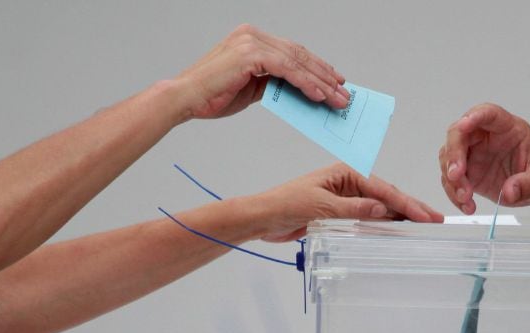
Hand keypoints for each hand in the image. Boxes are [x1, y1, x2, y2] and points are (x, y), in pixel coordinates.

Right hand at [173, 25, 349, 120]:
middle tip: (343, 92)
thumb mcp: (251, 88)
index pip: (293, 52)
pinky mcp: (250, 54)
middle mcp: (253, 36)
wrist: (187, 99)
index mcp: (252, 39)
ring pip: (297, 62)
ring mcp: (251, 42)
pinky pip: (287, 69)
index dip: (316, 67)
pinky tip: (318, 95)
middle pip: (299, 55)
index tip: (335, 81)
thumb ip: (273, 83)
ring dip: (320, 82)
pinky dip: (305, 83)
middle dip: (325, 75)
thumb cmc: (213, 95)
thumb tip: (298, 91)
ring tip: (337, 99)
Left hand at [246, 163, 443, 243]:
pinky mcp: (343, 213)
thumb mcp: (320, 207)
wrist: (264, 218)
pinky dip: (385, 225)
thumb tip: (382, 209)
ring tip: (424, 227)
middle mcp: (350, 183)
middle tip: (436, 221)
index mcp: (346, 173)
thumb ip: (352, 209)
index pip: (383, 189)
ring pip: (381, 208)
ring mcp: (348, 198)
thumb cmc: (285, 204)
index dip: (407, 203)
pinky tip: (398, 231)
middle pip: (387, 196)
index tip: (426, 216)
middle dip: (411, 208)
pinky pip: (370, 219)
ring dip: (401, 217)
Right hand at [439, 103, 529, 213]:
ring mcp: (473, 154)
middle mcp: (484, 137)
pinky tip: (467, 205)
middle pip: (458, 134)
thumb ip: (529, 183)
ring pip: (448, 158)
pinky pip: (452, 180)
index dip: (474, 117)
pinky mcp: (468, 173)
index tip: (464, 125)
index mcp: (506, 127)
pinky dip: (454, 194)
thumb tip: (510, 192)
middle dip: (453, 155)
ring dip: (452, 179)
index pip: (487, 113)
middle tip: (456, 176)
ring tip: (465, 198)